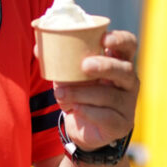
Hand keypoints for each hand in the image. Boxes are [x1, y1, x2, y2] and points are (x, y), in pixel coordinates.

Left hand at [52, 31, 138, 150]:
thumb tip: (38, 48)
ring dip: (83, 93)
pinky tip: (75, 109)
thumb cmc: (78, 92)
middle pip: (125, 70)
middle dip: (105, 66)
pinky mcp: (122, 124)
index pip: (129, 44)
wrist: (81, 128)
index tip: (104, 38)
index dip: (120, 40)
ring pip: (110, 95)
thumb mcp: (68, 74)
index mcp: (118, 61)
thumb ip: (57, 60)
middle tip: (84, 65)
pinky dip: (88, 112)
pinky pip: (107, 117)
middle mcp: (128, 81)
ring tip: (61, 93)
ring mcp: (128, 104)